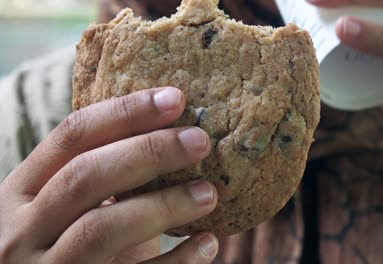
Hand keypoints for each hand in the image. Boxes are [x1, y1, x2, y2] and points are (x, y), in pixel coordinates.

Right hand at [0, 87, 218, 263]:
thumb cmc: (71, 244)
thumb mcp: (70, 207)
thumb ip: (103, 176)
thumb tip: (173, 133)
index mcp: (21, 192)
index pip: (71, 137)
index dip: (125, 113)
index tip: (175, 99)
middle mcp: (23, 231)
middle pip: (86, 176)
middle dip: (148, 152)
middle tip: (198, 141)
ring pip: (102, 228)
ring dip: (164, 205)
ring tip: (209, 193)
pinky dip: (176, 261)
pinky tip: (207, 242)